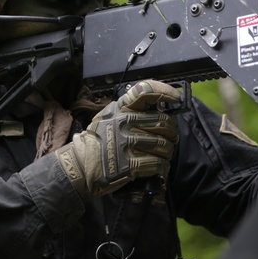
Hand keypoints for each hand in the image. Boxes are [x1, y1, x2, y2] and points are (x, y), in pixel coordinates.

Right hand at [54, 80, 180, 197]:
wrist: (81, 164)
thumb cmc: (97, 140)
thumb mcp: (108, 116)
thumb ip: (128, 110)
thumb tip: (156, 107)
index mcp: (121, 108)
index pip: (146, 91)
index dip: (165, 92)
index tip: (176, 99)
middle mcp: (125, 123)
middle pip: (164, 122)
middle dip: (172, 132)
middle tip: (171, 138)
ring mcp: (127, 143)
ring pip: (164, 144)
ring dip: (168, 151)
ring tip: (164, 154)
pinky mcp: (130, 164)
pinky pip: (158, 163)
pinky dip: (162, 166)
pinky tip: (159, 167)